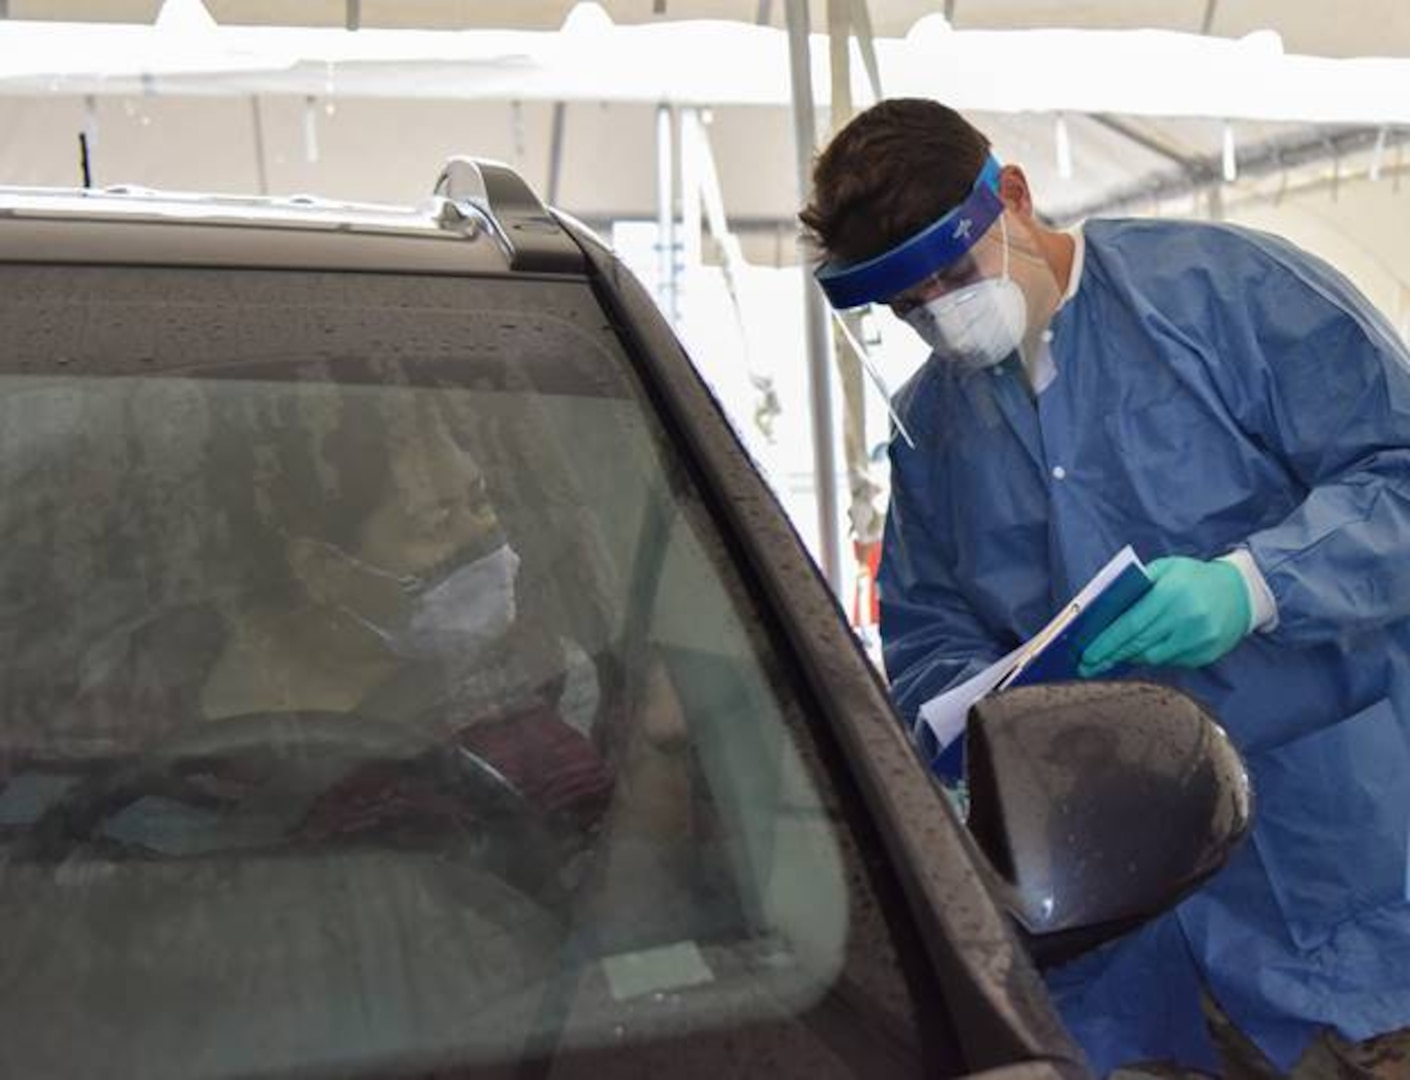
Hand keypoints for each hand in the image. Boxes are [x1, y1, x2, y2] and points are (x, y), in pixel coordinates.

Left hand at [1079, 556, 1250, 676]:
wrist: (1242, 591)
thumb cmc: (1195, 577)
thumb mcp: (1166, 568)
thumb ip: (1136, 585)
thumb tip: (1105, 608)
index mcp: (1171, 594)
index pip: (1130, 624)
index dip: (1106, 642)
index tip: (1087, 654)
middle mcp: (1185, 619)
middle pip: (1138, 645)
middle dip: (1111, 655)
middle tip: (1089, 665)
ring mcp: (1198, 639)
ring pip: (1153, 657)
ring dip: (1132, 656)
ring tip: (1115, 655)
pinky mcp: (1206, 654)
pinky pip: (1172, 662)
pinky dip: (1155, 657)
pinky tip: (1146, 651)